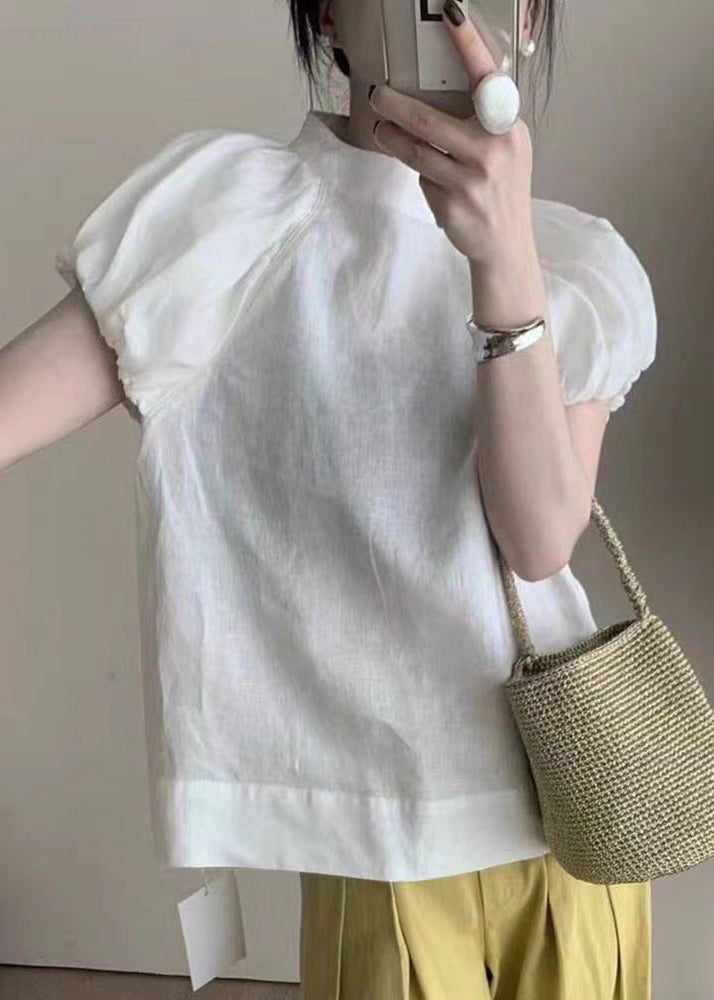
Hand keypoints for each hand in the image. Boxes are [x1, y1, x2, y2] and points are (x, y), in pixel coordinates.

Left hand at [368, 4, 536, 276]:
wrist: (507, 244)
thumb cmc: (502, 188)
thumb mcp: (507, 147)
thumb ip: (485, 120)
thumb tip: (445, 88)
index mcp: (507, 127)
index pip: (487, 79)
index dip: (468, 45)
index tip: (450, 12)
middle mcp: (491, 151)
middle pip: (430, 121)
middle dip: (396, 105)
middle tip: (376, 93)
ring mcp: (470, 181)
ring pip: (416, 152)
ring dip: (391, 138)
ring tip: (380, 129)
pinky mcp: (451, 205)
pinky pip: (422, 178)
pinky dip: (419, 173)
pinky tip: (427, 176)